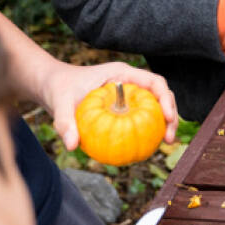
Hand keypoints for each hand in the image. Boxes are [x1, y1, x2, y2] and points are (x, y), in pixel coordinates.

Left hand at [38, 60, 177, 151]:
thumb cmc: (59, 89)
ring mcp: (128, 95)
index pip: (154, 81)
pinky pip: (139, 119)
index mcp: (122, 74)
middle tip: (169, 139)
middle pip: (160, 96)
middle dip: (171, 115)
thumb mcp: (60, 104)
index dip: (165, 98)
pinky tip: (143, 151)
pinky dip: (146, 133)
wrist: (53, 87)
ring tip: (164, 145)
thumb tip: (72, 146)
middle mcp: (129, 83)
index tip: (167, 118)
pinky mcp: (123, 108)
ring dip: (163, 125)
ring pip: (153, 108)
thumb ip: (65, 123)